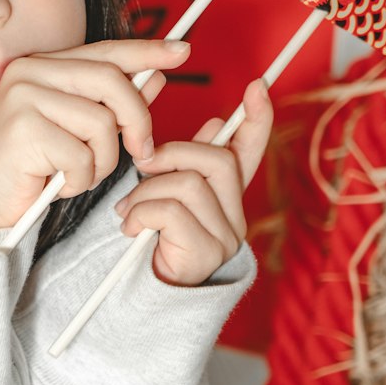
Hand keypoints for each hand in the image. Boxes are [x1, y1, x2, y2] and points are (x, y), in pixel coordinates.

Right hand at [0, 39, 191, 239]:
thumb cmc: (26, 170)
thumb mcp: (76, 133)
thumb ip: (110, 105)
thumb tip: (155, 77)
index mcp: (41, 66)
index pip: (104, 52)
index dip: (146, 51)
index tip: (181, 50)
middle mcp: (29, 72)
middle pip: (112, 82)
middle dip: (137, 121)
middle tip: (142, 153)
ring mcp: (23, 97)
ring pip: (102, 124)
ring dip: (101, 162)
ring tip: (74, 174)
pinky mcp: (23, 130)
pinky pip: (82, 155)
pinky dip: (79, 180)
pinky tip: (56, 184)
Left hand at [114, 78, 273, 285]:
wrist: (139, 297)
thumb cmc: (148, 243)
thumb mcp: (163, 194)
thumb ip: (184, 163)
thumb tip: (214, 125)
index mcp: (223, 197)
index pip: (248, 151)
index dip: (256, 119)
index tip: (257, 87)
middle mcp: (233, 215)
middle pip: (217, 160)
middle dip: (172, 153)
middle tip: (141, 166)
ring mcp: (225, 236)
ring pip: (190, 184)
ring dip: (148, 190)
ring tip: (128, 210)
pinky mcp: (207, 252)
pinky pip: (172, 211)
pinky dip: (142, 212)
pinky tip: (130, 228)